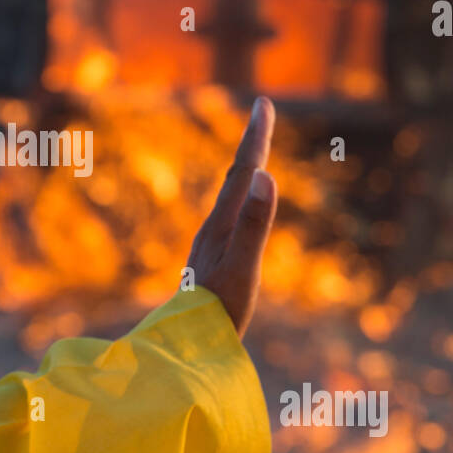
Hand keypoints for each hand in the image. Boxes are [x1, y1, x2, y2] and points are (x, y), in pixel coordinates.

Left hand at [186, 96, 276, 336]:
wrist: (184, 349)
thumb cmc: (218, 312)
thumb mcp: (244, 268)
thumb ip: (256, 225)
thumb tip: (267, 177)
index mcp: (224, 225)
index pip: (244, 172)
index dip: (256, 138)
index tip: (264, 102)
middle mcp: (214, 229)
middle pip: (236, 177)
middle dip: (253, 144)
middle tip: (263, 112)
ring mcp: (211, 246)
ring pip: (230, 198)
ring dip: (245, 171)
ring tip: (254, 155)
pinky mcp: (212, 263)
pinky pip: (230, 219)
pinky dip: (240, 201)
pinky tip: (239, 211)